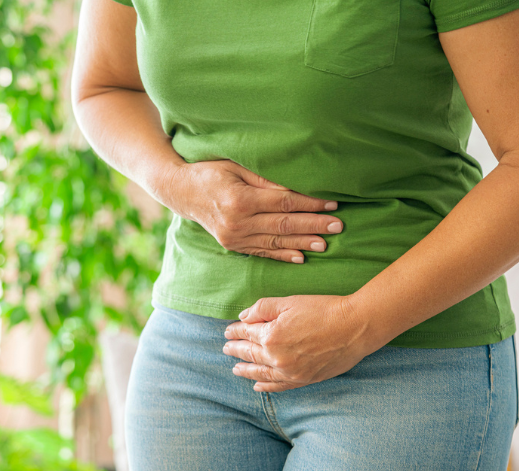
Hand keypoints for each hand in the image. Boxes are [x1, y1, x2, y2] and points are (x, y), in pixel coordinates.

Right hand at [169, 160, 342, 263]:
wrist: (181, 192)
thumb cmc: (211, 171)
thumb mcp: (237, 166)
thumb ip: (266, 178)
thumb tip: (297, 187)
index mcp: (239, 199)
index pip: (283, 203)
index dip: (309, 204)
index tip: (331, 203)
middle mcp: (237, 222)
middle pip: (283, 225)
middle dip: (313, 226)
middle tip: (338, 226)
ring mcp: (234, 237)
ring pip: (275, 241)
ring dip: (302, 243)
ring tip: (326, 244)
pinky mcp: (233, 245)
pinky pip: (262, 251)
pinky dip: (282, 254)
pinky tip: (301, 257)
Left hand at [222, 295, 378, 391]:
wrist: (355, 327)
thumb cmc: (324, 309)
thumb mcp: (289, 301)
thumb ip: (263, 308)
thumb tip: (243, 317)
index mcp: (271, 335)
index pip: (246, 333)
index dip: (235, 331)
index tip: (228, 331)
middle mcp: (276, 357)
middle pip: (249, 353)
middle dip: (235, 350)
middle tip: (226, 348)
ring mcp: (290, 371)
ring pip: (260, 373)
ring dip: (245, 370)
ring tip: (235, 368)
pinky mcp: (303, 380)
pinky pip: (278, 386)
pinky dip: (265, 387)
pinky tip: (257, 386)